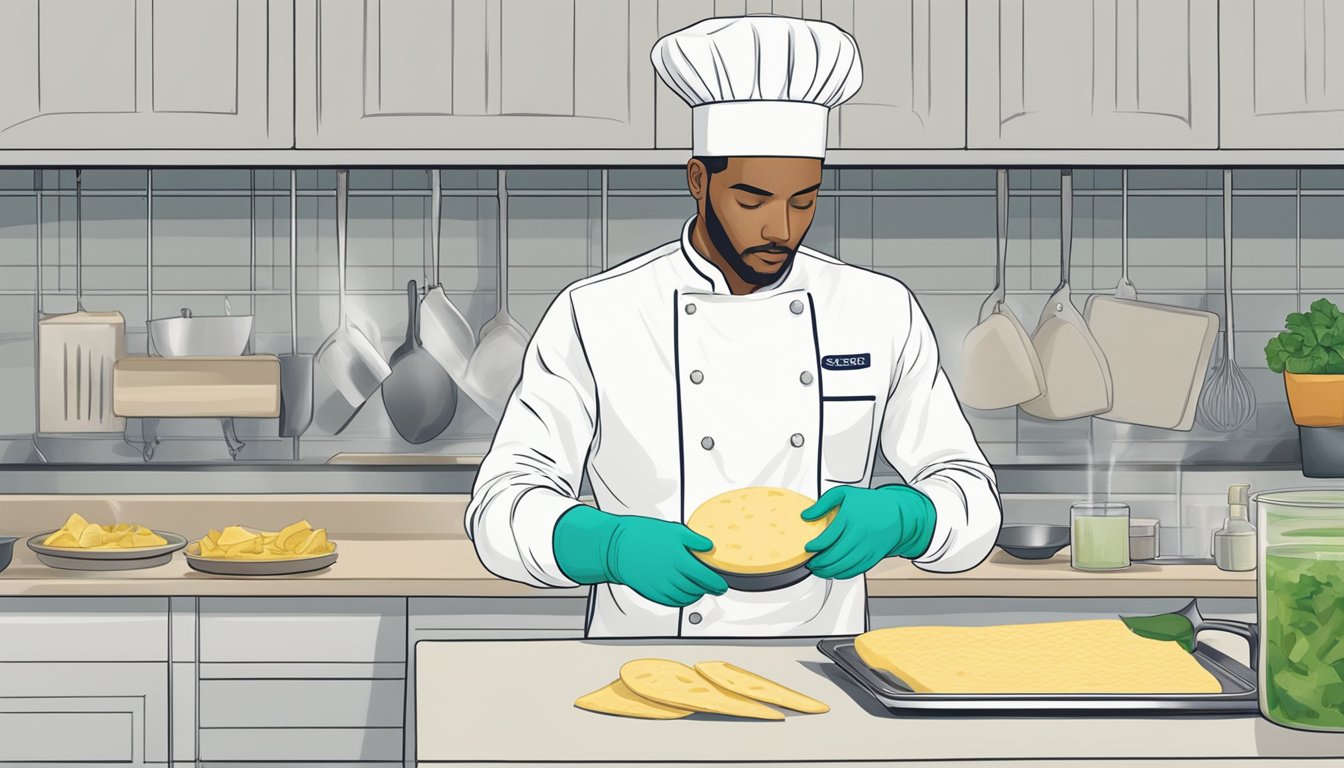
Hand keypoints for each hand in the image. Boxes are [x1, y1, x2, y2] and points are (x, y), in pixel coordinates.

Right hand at [553, 505, 728, 606]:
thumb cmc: (641, 535)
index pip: (705, 577)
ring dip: (696, 595)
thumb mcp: (672, 529)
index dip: (716, 584)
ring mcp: (660, 586)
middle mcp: (670, 575)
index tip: (722, 585)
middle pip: (697, 588)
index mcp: (678, 558)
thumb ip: (694, 539)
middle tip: (715, 587)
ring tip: (700, 590)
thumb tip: (709, 546)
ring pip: (685, 598)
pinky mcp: (651, 593)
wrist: (615, 546)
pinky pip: (672, 602)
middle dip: (709, 589)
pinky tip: (685, 595)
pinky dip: (682, 601)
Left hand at [801, 485, 936, 579]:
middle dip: (820, 563)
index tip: (808, 548)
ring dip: (829, 571)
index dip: (815, 546)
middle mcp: (861, 533)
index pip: (828, 537)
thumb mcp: (844, 493)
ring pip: (845, 565)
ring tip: (819, 570)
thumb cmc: (869, 503)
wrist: (897, 513)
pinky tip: (835, 573)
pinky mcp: (875, 556)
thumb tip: (806, 515)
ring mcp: (869, 546)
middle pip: (836, 555)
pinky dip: (844, 574)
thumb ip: (823, 503)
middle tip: (811, 563)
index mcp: (851, 517)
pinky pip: (857, 570)